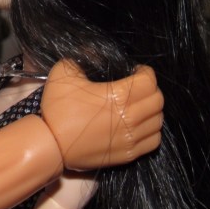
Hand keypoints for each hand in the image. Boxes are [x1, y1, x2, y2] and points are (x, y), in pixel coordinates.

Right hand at [41, 60, 162, 169]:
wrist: (51, 144)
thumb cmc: (58, 109)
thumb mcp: (63, 73)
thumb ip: (81, 58)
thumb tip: (92, 53)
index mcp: (118, 96)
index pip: (149, 81)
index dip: (145, 72)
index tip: (136, 71)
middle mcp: (130, 118)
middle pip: (158, 100)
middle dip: (150, 89)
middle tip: (138, 88)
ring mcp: (130, 138)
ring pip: (158, 121)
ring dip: (152, 111)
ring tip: (139, 107)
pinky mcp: (128, 154)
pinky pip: (153, 141)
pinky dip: (151, 130)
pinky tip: (139, 125)